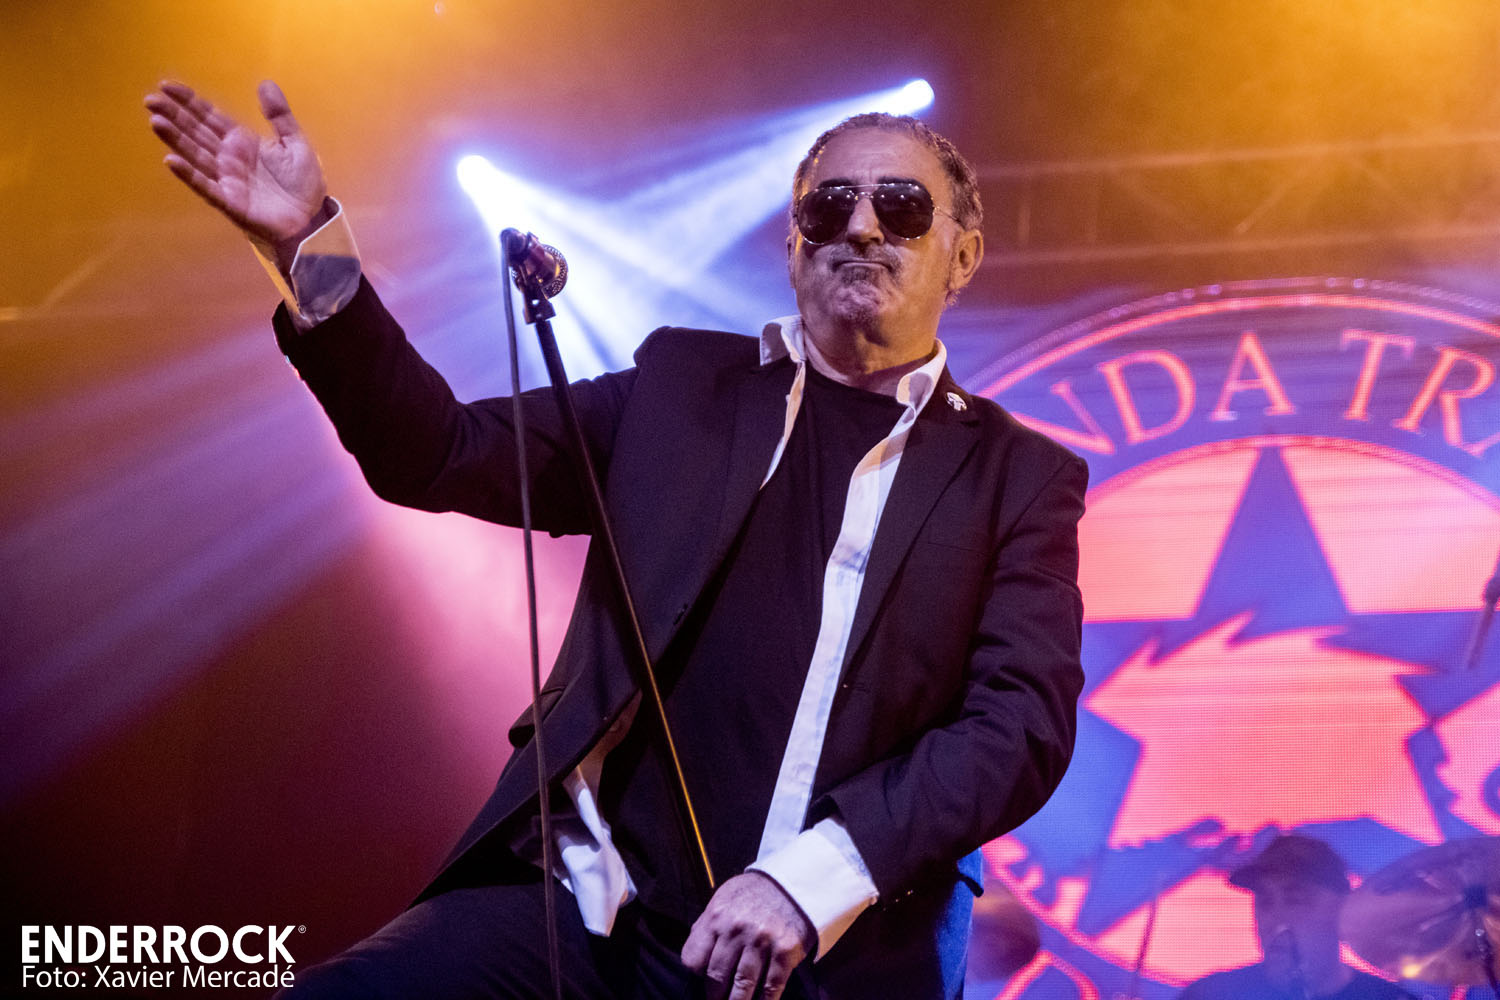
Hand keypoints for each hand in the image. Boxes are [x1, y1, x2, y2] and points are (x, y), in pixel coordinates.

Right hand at [144, 79, 328, 244]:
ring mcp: (226, 179)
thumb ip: (279, 115)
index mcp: (242, 141)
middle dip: (174, 116)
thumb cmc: (303, 185)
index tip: (168, 86)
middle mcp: (228, 158)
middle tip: (151, 100)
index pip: (210, 117)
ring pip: (196, 155)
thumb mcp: (295, 143)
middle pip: (196, 132)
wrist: (312, 221)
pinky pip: (205, 185)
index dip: (189, 102)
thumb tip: (265, 83)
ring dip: (175, 139)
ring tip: (156, 121)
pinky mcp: (229, 201)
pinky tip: (171, 160)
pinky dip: (189, 174)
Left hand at [681, 872, 814, 999]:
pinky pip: (771, 986)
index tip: (703, 980)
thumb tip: (695, 959)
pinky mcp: (785, 952)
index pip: (693, 959)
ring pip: (742, 986)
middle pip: (716, 977)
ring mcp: (761, 942)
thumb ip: (707, 926)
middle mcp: (736, 930)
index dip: (697, 974)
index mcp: (716, 917)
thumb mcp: (723, 899)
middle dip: (715, 997)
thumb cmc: (755, 894)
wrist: (794, 882)